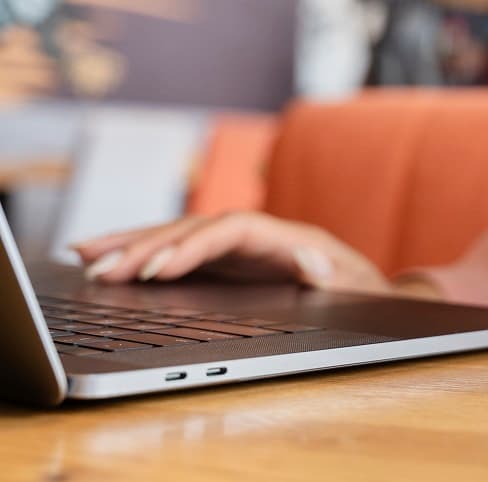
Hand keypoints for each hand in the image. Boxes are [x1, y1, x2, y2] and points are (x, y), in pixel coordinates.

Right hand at [71, 211, 393, 294]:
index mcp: (285, 236)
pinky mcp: (229, 262)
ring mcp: (240, 246)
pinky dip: (145, 255)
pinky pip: (180, 253)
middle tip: (97, 266)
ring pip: (179, 237)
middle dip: (145, 246)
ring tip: (83, 254)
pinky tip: (108, 262)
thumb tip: (313, 263)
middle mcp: (258, 234)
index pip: (230, 231)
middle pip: (194, 230)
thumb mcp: (355, 285)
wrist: (371, 291)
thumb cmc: (361, 291)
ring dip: (132, 245)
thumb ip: (330, 273)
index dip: (193, 247)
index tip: (158, 269)